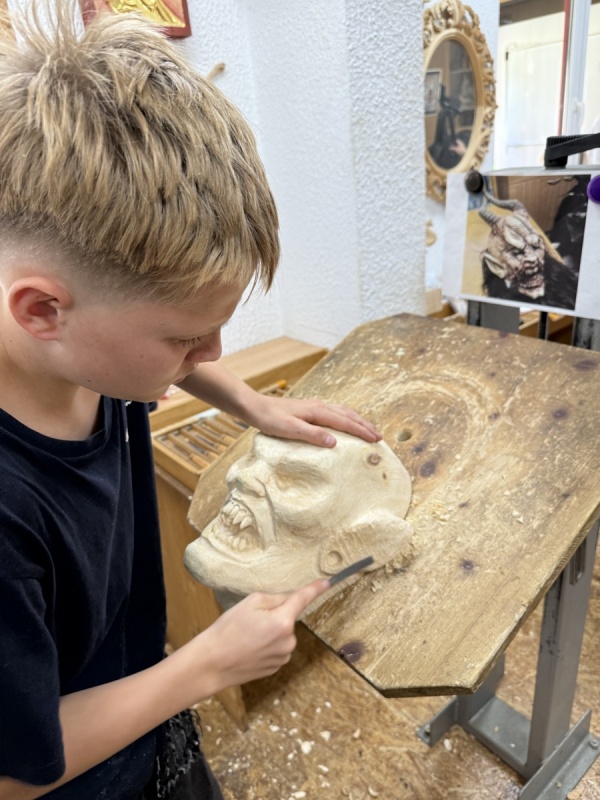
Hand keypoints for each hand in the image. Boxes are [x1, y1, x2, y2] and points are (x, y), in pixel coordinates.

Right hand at [198, 579, 329, 693]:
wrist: (212, 663)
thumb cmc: (229, 629)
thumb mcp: (250, 603)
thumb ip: (275, 598)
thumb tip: (290, 599)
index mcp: (283, 621)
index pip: (303, 600)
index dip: (315, 589)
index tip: (326, 582)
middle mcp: (289, 640)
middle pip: (288, 619)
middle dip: (275, 616)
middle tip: (250, 620)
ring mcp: (283, 657)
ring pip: (282, 635)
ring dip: (271, 632)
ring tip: (247, 637)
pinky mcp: (276, 668)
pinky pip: (277, 649)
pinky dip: (267, 646)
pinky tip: (249, 649)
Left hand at [244, 394, 380, 447]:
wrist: (254, 406)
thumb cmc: (269, 419)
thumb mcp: (289, 429)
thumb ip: (312, 435)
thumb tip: (335, 442)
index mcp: (317, 411)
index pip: (345, 422)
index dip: (362, 431)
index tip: (376, 440)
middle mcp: (319, 406)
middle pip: (348, 415)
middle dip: (365, 425)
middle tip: (379, 437)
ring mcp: (315, 406)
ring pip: (343, 412)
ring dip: (357, 420)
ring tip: (368, 429)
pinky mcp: (309, 409)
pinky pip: (335, 412)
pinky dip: (346, 417)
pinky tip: (345, 422)